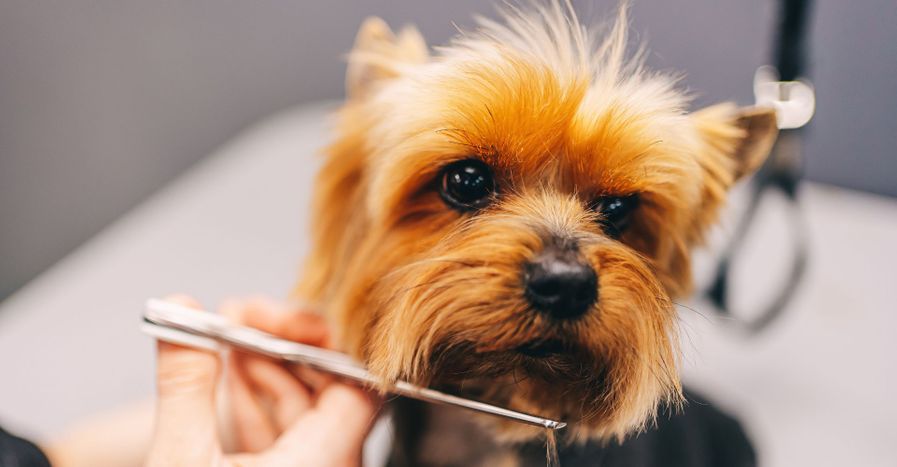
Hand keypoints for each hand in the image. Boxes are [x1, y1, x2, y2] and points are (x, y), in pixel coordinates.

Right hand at [146, 295, 378, 466]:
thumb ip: (186, 382)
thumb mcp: (180, 459)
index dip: (322, 338)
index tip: (276, 316)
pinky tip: (229, 379)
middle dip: (283, 346)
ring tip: (225, 341)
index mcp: (325, 462)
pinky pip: (294, 436)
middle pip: (334, 386)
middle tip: (240, 317)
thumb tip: (182, 312)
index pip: (359, 381)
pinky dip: (263, 405)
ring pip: (311, 410)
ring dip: (268, 370)